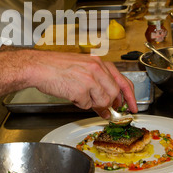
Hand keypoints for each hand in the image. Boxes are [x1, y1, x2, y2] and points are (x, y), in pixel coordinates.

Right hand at [0, 48, 137, 117]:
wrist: (39, 67)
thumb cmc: (56, 66)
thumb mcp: (82, 68)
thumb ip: (98, 82)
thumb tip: (108, 103)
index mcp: (99, 62)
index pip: (122, 81)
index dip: (130, 96)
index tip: (133, 107)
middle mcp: (97, 69)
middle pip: (114, 94)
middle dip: (110, 105)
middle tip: (105, 110)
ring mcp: (90, 79)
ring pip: (103, 101)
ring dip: (93, 104)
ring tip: (80, 95)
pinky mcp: (81, 89)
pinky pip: (87, 105)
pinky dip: (80, 103)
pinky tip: (71, 93)